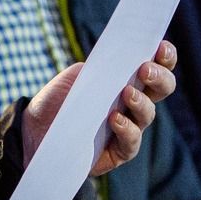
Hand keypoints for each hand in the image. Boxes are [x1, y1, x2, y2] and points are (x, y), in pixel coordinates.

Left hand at [20, 41, 176, 176]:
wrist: (34, 126)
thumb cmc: (60, 98)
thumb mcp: (80, 75)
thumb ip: (103, 66)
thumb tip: (125, 60)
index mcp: (130, 80)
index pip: (158, 67)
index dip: (165, 56)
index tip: (161, 46)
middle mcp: (135, 104)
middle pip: (163, 89)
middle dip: (160, 77)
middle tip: (145, 69)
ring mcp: (129, 128)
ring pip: (148, 115)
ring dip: (141, 102)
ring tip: (126, 93)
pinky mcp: (117, 152)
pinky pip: (131, 143)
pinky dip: (126, 130)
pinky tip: (114, 119)